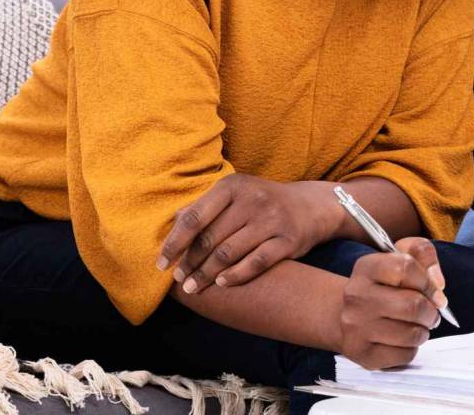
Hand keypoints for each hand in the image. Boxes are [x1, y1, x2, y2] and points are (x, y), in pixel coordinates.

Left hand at [158, 174, 332, 292]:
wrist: (311, 206)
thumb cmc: (262, 202)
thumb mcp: (235, 195)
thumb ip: (205, 207)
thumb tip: (173, 222)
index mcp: (232, 186)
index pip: (194, 217)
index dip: (175, 243)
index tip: (161, 263)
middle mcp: (252, 200)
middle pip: (210, 239)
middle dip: (190, 263)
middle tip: (179, 279)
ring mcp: (272, 220)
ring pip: (229, 253)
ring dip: (207, 274)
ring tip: (194, 287)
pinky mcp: (288, 240)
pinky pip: (256, 263)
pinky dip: (236, 275)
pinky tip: (222, 284)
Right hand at [340, 237, 447, 369]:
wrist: (347, 316)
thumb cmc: (384, 287)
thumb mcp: (400, 257)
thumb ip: (423, 254)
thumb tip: (438, 284)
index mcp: (366, 268)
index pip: (406, 267)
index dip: (428, 281)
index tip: (433, 291)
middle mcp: (356, 296)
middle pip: (413, 305)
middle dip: (431, 311)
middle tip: (429, 313)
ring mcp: (356, 327)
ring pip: (412, 334)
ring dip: (423, 331)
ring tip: (417, 326)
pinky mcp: (363, 354)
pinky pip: (405, 355)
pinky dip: (412, 349)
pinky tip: (403, 341)